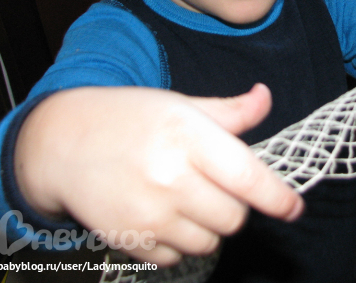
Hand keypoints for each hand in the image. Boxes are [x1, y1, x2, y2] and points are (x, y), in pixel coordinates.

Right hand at [14, 84, 302, 264]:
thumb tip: (265, 97)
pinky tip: (164, 214)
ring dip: (210, 225)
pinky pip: (177, 258)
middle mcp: (169, 178)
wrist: (62, 144)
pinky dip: (180, 242)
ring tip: (188, 198)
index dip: (278, 198)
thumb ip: (229, 111)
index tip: (294, 208)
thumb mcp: (180, 105)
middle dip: (235, 204)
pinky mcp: (129, 240)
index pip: (248, 177)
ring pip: (210, 241)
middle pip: (234, 217)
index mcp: (187, 137)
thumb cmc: (128, 118)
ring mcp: (147, 214)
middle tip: (216, 185)